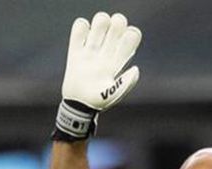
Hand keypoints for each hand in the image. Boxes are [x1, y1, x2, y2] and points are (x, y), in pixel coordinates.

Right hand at [54, 12, 141, 139]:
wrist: (77, 105)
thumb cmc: (97, 102)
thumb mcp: (113, 96)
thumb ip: (125, 83)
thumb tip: (135, 68)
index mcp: (119, 59)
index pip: (132, 36)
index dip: (131, 34)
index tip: (124, 42)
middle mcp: (107, 51)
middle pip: (118, 23)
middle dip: (116, 23)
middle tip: (109, 36)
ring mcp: (92, 49)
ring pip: (100, 21)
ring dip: (98, 23)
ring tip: (94, 36)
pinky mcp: (76, 50)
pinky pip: (79, 28)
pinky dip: (81, 27)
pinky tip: (80, 39)